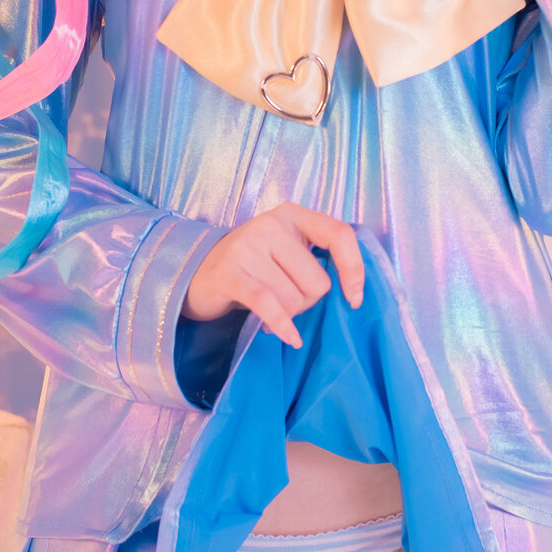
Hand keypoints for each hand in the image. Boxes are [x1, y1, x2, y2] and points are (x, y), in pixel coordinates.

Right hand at [181, 201, 364, 348]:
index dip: (354, 269)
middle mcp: (270, 223)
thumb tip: (352, 292)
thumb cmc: (255, 266)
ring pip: (295, 299)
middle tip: (284, 298)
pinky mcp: (230, 273)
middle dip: (306, 301)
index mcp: (292, 214)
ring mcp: (248, 246)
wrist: (197, 273)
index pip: (339, 235)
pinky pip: (270, 305)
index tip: (354, 299)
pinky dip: (283, 325)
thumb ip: (317, 258)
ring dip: (287, 314)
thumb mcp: (287, 250)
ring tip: (269, 306)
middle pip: (318, 282)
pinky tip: (290, 337)